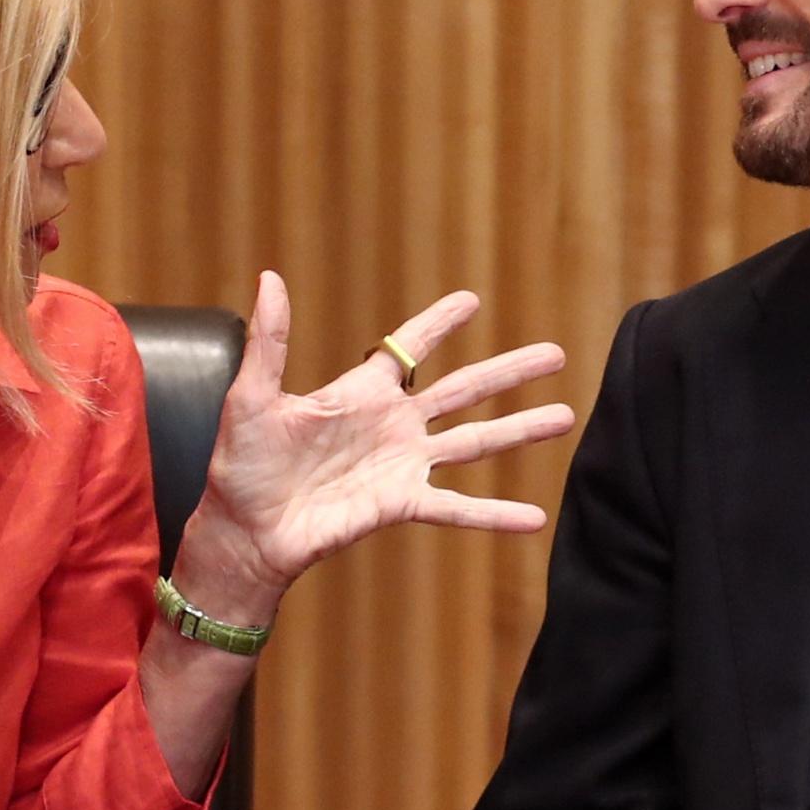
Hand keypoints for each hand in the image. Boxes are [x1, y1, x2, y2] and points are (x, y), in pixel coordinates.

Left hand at [173, 275, 574, 618]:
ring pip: (477, 440)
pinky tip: (534, 518)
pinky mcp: (402, 504)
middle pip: (465, 389)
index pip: (408, 348)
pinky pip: (458, 508)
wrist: (246, 531)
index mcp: (361, 393)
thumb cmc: (244, 466)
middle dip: (510, 370)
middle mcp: (394, 425)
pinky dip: (495, 514)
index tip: (471, 301)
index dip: (438, 325)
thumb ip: (271, 341)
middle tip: (556, 353)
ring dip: (521, 429)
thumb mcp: (254, 396)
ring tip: (566, 416)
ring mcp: (404, 465)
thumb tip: (270, 278)